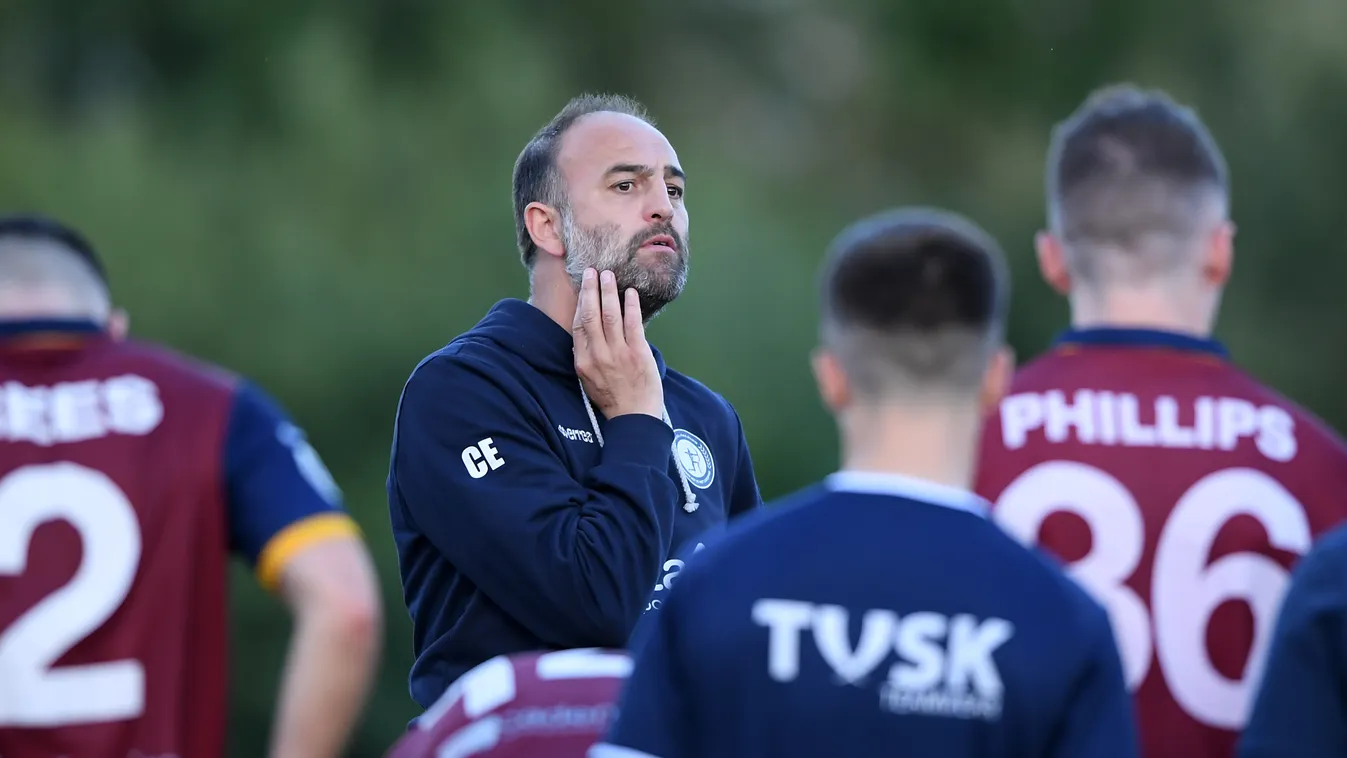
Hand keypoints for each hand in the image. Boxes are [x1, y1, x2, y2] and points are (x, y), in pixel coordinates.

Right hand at [573, 268, 663, 419]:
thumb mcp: (589, 379)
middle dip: (590, 290)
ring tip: (608, 275)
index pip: (578, 325)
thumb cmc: (612, 399)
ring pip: (610, 315)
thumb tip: (585, 331)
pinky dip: (631, 306)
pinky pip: (633, 324)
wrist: (634, 418)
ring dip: (609, 292)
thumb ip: (586, 356)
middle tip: (592, 271)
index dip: (580, 303)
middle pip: (591, 315)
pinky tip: (630, 293)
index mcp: (583, 362)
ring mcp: (618, 354)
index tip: (582, 286)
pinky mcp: (638, 354)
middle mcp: (597, 355)